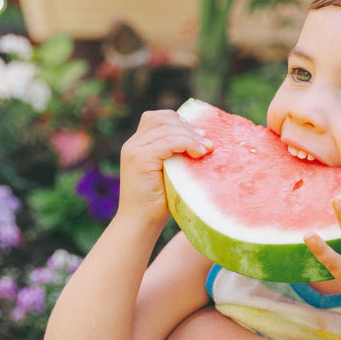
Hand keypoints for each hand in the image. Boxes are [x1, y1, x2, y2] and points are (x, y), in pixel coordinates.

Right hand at [117, 110, 211, 227]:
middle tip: (207, 142)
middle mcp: (133, 144)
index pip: (157, 118)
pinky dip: (187, 144)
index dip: (179, 121)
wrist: (141, 221)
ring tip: (207, 149)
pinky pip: (168, 142)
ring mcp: (134, 150)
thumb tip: (205, 139)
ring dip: (191, 136)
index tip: (199, 134)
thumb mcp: (170, 171)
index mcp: (137, 144)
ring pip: (167, 128)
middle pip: (162, 119)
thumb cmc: (159, 201)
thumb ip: (177, 154)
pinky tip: (199, 153)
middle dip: (188, 127)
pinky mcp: (140, 159)